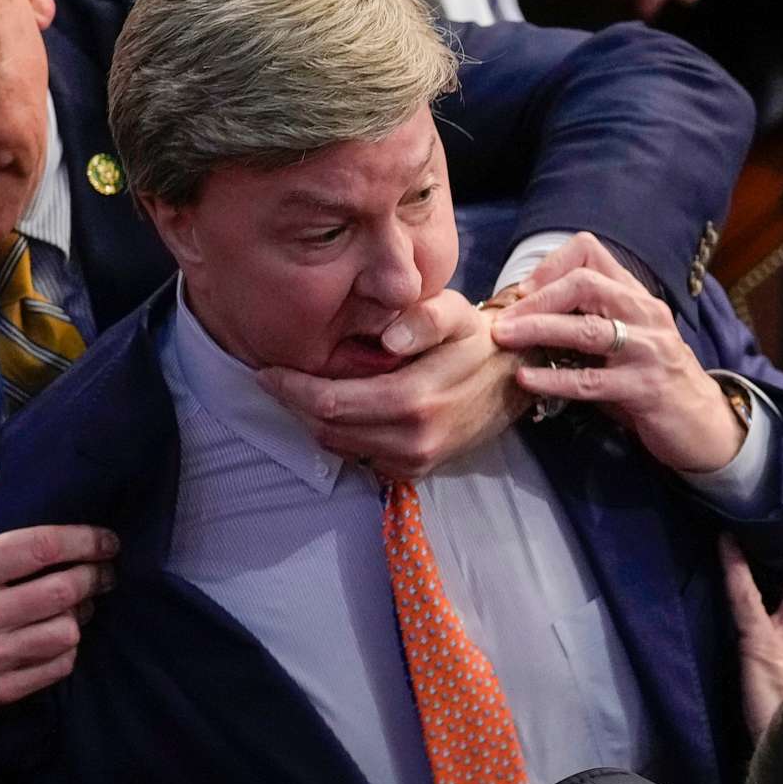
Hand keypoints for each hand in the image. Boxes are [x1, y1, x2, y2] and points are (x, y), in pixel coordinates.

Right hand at [0, 460, 119, 719]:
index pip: (42, 547)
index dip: (85, 540)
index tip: (107, 540)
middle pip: (65, 589)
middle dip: (97, 575)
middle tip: (105, 570)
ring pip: (67, 630)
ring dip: (82, 614)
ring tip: (81, 603)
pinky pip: (57, 667)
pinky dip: (68, 650)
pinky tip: (60, 637)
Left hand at [257, 290, 526, 478]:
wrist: (514, 379)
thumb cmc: (476, 339)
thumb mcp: (456, 313)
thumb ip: (423, 318)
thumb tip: (389, 338)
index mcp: (414, 399)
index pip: (332, 403)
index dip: (293, 389)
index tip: (267, 371)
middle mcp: (412, 438)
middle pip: (328, 429)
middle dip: (298, 405)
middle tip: (280, 379)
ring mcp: (415, 460)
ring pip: (340, 446)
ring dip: (318, 421)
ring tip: (308, 390)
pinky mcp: (417, 471)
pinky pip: (362, 458)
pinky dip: (344, 435)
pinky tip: (345, 409)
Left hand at [489, 232, 740, 472]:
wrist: (702, 422)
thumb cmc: (652, 379)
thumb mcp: (626, 337)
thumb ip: (589, 318)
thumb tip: (527, 310)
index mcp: (635, 295)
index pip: (590, 251)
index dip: (549, 266)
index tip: (522, 292)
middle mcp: (644, 314)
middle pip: (585, 283)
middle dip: (538, 297)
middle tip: (505, 319)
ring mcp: (647, 350)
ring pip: (587, 329)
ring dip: (539, 329)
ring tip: (505, 338)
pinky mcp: (645, 388)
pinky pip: (591, 380)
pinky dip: (554, 378)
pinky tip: (526, 380)